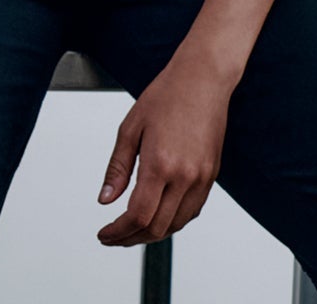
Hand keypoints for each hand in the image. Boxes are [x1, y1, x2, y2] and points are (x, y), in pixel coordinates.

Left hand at [95, 49, 232, 246]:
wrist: (203, 79)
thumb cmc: (166, 96)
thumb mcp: (130, 127)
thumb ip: (117, 168)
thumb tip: (105, 200)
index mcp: (160, 164)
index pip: (138, 216)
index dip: (118, 232)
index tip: (104, 235)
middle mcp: (185, 177)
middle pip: (157, 227)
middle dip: (131, 238)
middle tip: (113, 236)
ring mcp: (202, 179)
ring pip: (176, 225)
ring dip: (152, 234)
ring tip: (130, 231)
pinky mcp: (212, 176)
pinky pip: (191, 211)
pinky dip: (172, 221)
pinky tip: (157, 216)